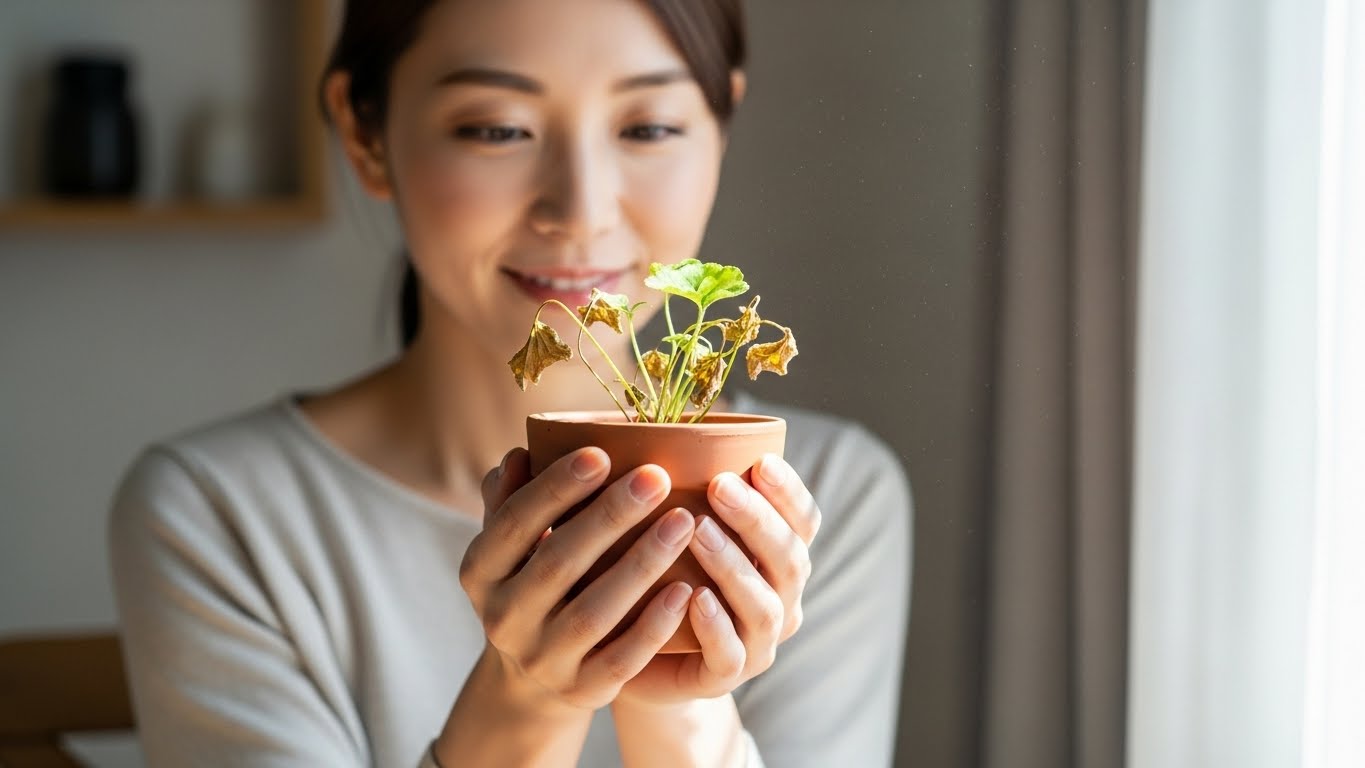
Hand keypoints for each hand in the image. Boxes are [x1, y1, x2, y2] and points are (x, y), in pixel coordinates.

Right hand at [458, 446, 698, 711]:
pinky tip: (686, 588)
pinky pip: (622, 658)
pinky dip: (653, 624)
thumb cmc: (529, 587)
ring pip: (594, 611)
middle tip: (656, 477)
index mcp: (480, 572)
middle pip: (558, 563)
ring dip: (641, 564)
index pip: (514, 523)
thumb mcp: (509, 548)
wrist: (529, 682)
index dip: (556, 489)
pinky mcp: (581, 691)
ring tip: (683, 521)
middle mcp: (503, 619)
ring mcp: (542, 660)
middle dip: (609, 517)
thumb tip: (521, 452)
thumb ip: (512, 500)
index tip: (601, 454)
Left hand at [616, 453, 820, 705]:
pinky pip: (731, 653)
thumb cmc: (661, 577)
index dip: (789, 492)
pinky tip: (693, 597)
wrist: (637, 656)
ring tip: (698, 530)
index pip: (803, 521)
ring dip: (734, 564)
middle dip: (758, 519)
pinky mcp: (725, 676)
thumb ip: (686, 490)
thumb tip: (659, 424)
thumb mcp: (676, 530)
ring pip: (764, 605)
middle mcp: (781, 598)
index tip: (762, 460)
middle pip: (789, 557)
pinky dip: (716, 625)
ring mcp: (759, 642)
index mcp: (779, 558)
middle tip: (721, 485)